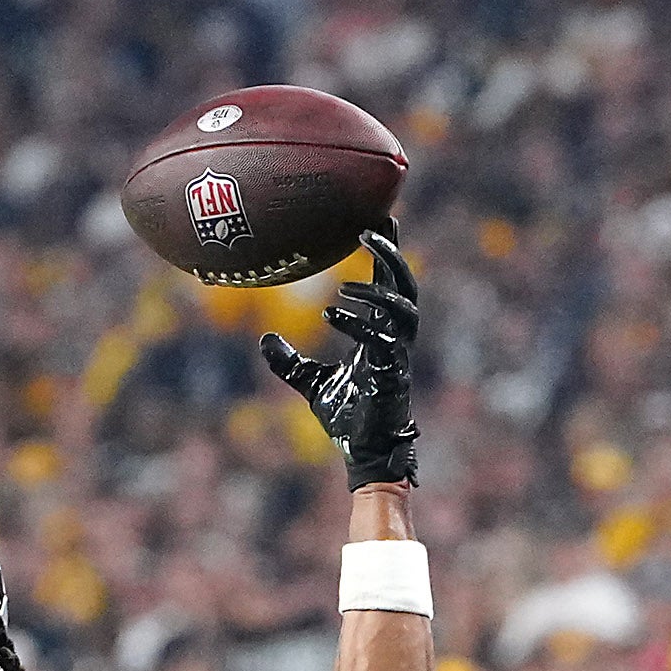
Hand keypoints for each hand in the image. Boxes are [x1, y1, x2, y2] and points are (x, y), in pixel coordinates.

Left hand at [260, 231, 420, 491]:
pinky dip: (357, 324)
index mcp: (382, 333)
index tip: (380, 217)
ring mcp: (397, 355)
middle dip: (392, 254)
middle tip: (368, 229)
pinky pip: (381, 339)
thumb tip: (265, 339)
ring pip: (403, 307)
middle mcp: (395, 338)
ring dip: (378, 288)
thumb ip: (289, 361)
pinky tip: (331, 313)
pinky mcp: (391, 373)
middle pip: (405, 284)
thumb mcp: (310, 382)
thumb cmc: (347, 417)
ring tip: (346, 280)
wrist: (363, 452)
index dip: (386, 251)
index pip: (389, 283)